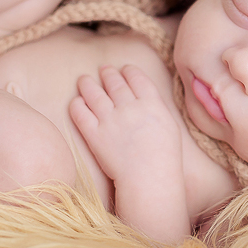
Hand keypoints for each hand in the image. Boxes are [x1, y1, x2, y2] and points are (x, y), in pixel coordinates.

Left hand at [69, 65, 182, 183]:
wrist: (149, 179)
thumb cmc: (165, 158)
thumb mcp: (170, 127)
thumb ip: (157, 109)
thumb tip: (149, 99)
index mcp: (151, 104)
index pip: (137, 78)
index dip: (129, 71)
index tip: (124, 69)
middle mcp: (129, 107)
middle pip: (115, 83)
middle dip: (108, 73)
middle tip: (103, 69)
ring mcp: (110, 120)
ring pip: (94, 93)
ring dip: (88, 83)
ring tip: (83, 79)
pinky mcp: (94, 134)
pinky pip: (80, 113)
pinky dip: (77, 104)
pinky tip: (76, 101)